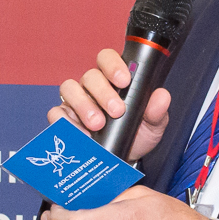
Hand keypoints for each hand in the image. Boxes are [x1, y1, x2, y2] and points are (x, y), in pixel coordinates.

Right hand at [49, 47, 172, 162]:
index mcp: (113, 80)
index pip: (107, 58)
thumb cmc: (135, 135)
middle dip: (103, 93)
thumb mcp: (152, 125)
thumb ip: (157, 111)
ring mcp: (75, 101)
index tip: (124, 81)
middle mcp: (92, 87)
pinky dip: (67, 123)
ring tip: (97, 124)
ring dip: (83, 105)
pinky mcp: (63, 118)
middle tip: (116, 111)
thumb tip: (162, 96)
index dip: (113, 65)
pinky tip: (82, 135)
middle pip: (90, 76)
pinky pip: (56, 113)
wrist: (123, 160)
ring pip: (69, 89)